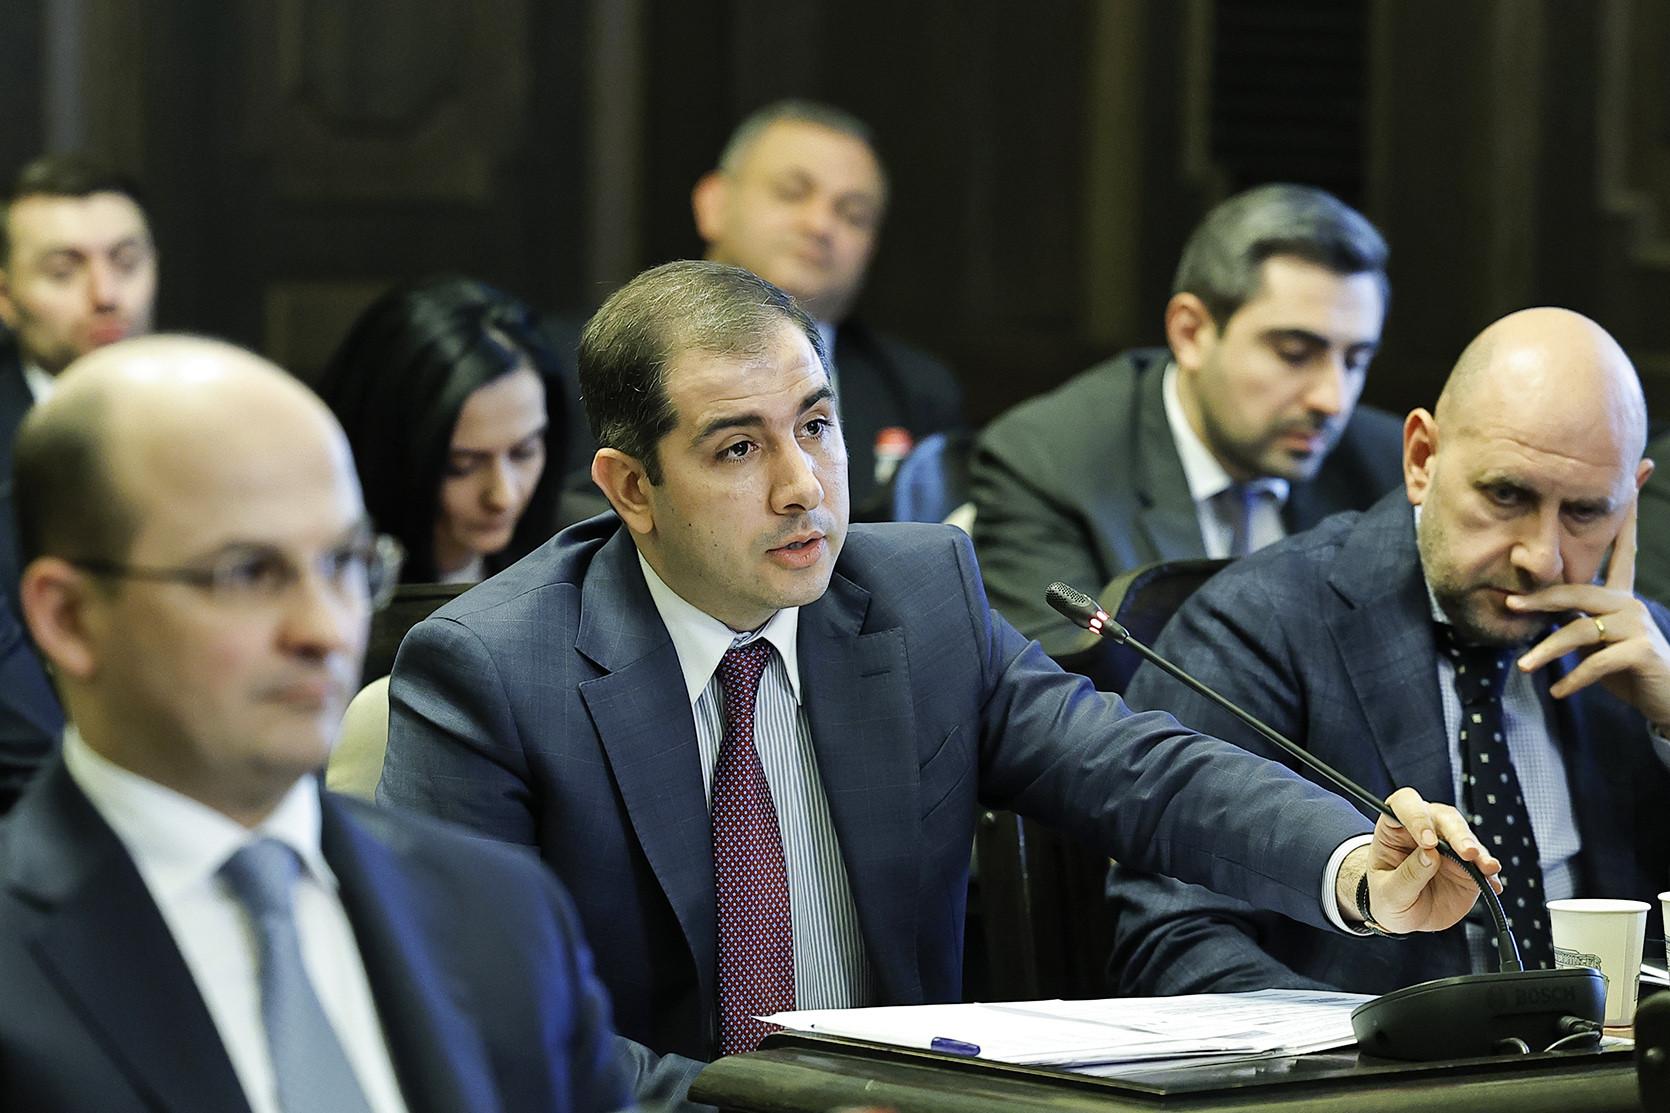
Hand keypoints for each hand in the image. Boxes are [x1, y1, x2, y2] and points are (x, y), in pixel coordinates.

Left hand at [1337, 787, 1501, 932]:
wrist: (1407, 919)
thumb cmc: (1389, 899)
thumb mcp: (1389, 893)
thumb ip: (1408, 874)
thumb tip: (1430, 854)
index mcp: (1394, 828)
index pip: (1405, 806)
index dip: (1417, 817)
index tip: (1427, 841)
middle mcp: (1424, 830)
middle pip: (1443, 817)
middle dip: (1457, 833)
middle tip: (1467, 852)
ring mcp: (1448, 847)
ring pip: (1466, 836)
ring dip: (1478, 851)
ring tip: (1486, 867)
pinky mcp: (1468, 865)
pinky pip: (1482, 863)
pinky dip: (1489, 873)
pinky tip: (1492, 884)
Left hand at [1508, 499, 1669, 724]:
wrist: (1666, 700)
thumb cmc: (1625, 669)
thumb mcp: (1594, 641)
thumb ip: (1571, 621)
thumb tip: (1530, 609)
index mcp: (1620, 596)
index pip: (1619, 550)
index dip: (1624, 519)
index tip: (1631, 485)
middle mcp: (1630, 603)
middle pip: (1577, 591)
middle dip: (1540, 598)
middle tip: (1509, 603)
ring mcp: (1638, 625)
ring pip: (1580, 630)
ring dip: (1547, 650)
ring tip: (1524, 666)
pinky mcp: (1641, 650)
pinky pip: (1595, 661)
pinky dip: (1573, 677)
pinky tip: (1558, 690)